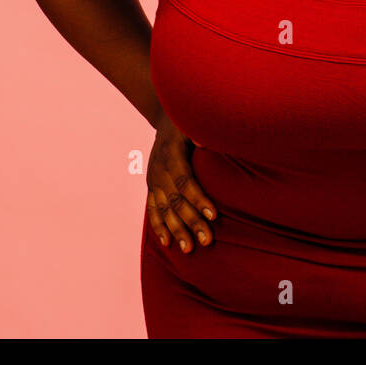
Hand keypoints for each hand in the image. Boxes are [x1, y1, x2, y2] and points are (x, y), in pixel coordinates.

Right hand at [146, 114, 216, 253]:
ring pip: (165, 209)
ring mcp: (154, 179)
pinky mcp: (151, 185)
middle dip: (191, 222)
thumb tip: (205, 142)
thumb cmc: (188, 121)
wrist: (167, 115)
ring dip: (177, 230)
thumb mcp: (194, 122)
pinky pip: (153, 209)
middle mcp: (160, 169)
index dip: (199, 199)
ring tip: (190, 249)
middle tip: (207, 241)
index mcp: (172, 155)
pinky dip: (159, 226)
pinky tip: (168, 242)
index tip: (214, 215)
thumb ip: (200, 133)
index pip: (186, 182)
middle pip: (176, 200)